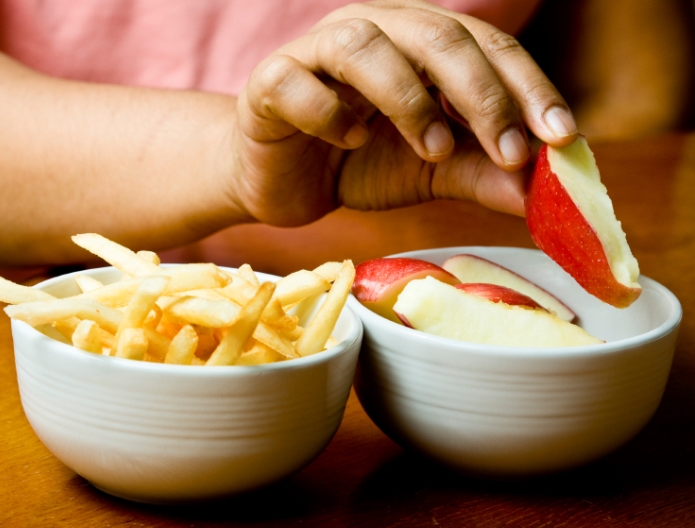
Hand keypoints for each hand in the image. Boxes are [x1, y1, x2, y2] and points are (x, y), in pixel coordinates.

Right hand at [227, 0, 578, 226]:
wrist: (282, 180)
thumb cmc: (357, 163)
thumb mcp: (429, 171)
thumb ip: (479, 173)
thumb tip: (539, 194)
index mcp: (418, 41)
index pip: (486, 44)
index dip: (527, 85)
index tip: (560, 136)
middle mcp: (372, 30)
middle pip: (435, 35)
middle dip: (481, 93)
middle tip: (509, 151)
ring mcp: (316, 51)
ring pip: (365, 46)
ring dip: (409, 99)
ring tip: (434, 150)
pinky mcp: (270, 82)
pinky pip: (299, 84)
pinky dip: (329, 112)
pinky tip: (347, 142)